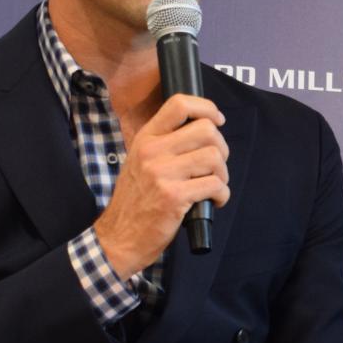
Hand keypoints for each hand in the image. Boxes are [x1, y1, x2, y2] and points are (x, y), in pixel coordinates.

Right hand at [94, 93, 228, 277]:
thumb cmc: (136, 202)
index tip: (217, 121)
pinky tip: (213, 202)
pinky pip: (215, 185)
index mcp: (146, 139)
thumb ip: (165, 144)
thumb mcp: (140, 162)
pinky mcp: (174, 196)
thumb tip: (204, 131)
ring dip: (223, 174)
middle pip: (207, 130)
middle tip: (215, 166)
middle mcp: (153, 151)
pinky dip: (222, 195)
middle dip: (221, 149)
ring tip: (213, 186)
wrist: (119, 238)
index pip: (179, 104)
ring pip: (215, 157)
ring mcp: (163, 173)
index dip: (207, 108)